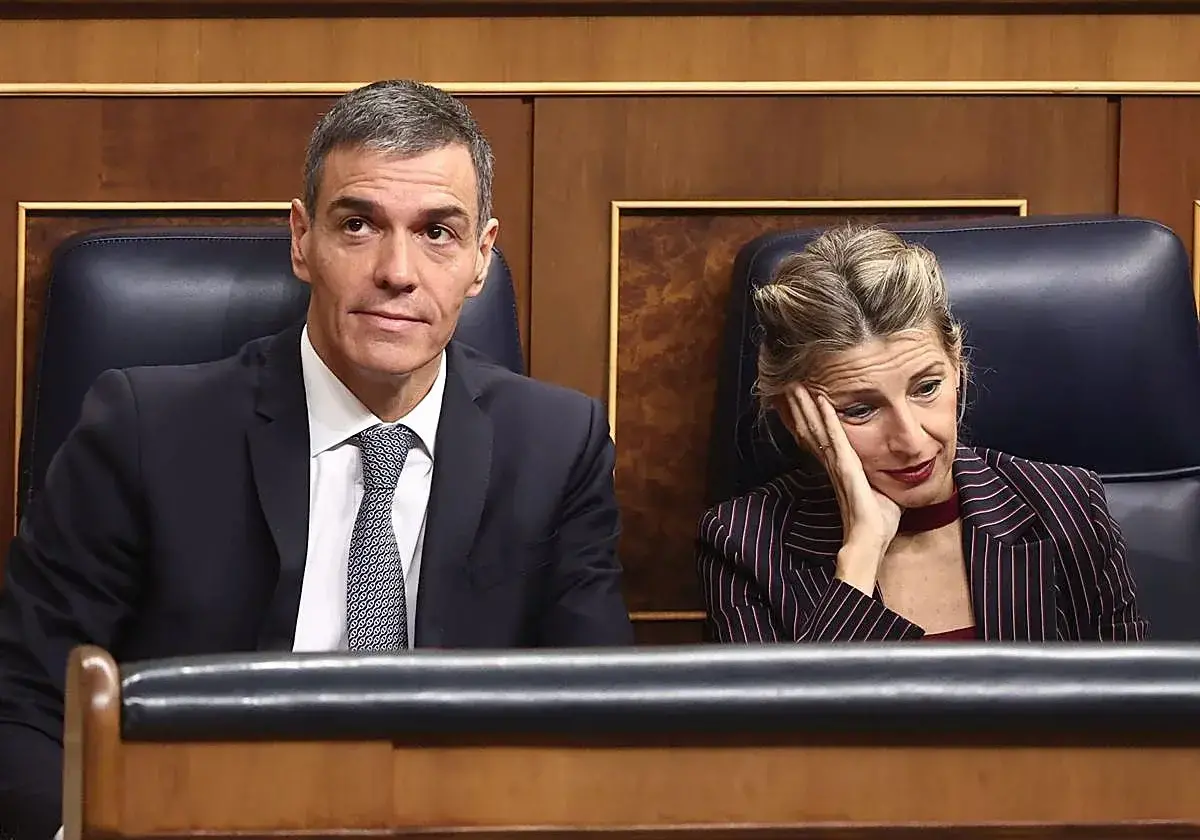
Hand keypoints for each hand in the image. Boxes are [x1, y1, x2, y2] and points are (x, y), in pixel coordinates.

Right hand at [783, 384, 901, 592]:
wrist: (870, 542)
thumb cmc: (877, 522)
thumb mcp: (881, 491)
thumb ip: (881, 474)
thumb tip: (894, 465)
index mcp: (840, 469)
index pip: (819, 437)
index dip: (808, 418)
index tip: (800, 399)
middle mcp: (833, 465)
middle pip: (811, 429)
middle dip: (800, 407)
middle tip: (788, 385)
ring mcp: (838, 466)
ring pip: (818, 430)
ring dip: (806, 407)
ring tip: (796, 387)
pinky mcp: (846, 469)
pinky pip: (836, 439)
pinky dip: (828, 419)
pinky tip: (822, 401)